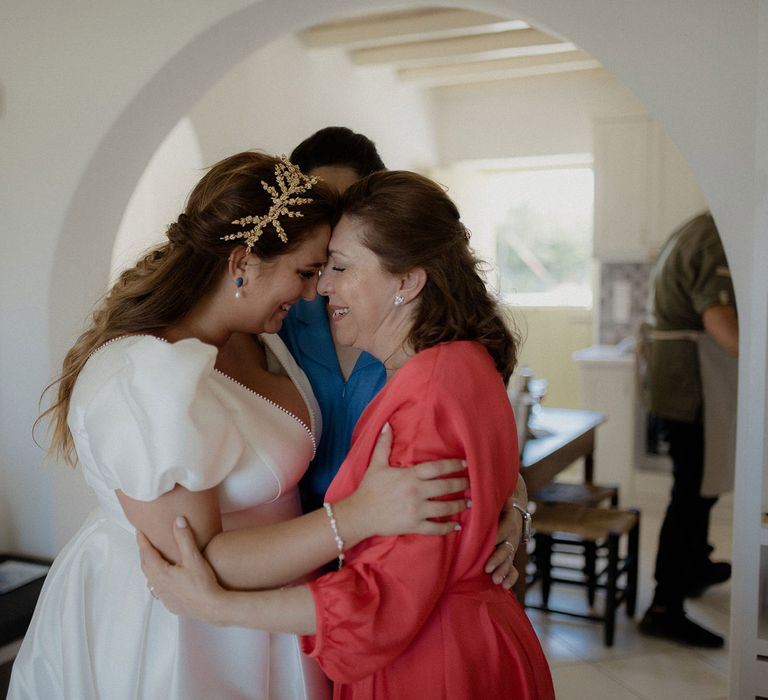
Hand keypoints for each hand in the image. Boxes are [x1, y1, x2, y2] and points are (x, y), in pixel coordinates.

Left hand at [137, 517, 226, 623]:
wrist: (211, 608)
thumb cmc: (202, 583)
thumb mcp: (194, 558)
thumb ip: (184, 538)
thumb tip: (178, 520)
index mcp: (161, 573)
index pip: (147, 553)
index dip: (142, 541)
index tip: (139, 531)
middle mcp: (158, 585)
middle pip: (146, 566)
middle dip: (144, 553)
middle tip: (144, 542)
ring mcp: (164, 597)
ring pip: (151, 579)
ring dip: (150, 567)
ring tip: (152, 559)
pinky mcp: (171, 604)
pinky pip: (159, 590)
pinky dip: (158, 581)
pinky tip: (165, 580)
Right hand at [341, 423, 469, 539]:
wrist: (359, 514)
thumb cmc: (368, 488)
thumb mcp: (376, 464)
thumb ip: (384, 444)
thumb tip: (387, 424)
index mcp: (409, 475)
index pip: (437, 467)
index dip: (453, 465)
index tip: (465, 464)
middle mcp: (416, 492)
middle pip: (445, 486)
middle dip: (461, 484)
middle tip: (471, 483)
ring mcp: (416, 510)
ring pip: (444, 507)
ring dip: (460, 505)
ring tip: (469, 502)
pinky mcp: (413, 526)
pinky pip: (435, 528)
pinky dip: (447, 527)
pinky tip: (456, 525)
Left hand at [484, 496, 522, 588]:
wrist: (512, 509)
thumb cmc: (496, 504)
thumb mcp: (495, 499)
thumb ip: (489, 497)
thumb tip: (477, 488)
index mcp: (508, 521)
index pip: (502, 531)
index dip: (495, 539)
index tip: (485, 546)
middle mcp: (512, 535)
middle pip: (506, 548)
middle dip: (497, 560)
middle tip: (487, 569)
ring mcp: (512, 547)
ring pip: (509, 560)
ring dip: (503, 570)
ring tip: (495, 580)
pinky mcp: (510, 556)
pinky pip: (514, 569)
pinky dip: (511, 578)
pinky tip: (504, 586)